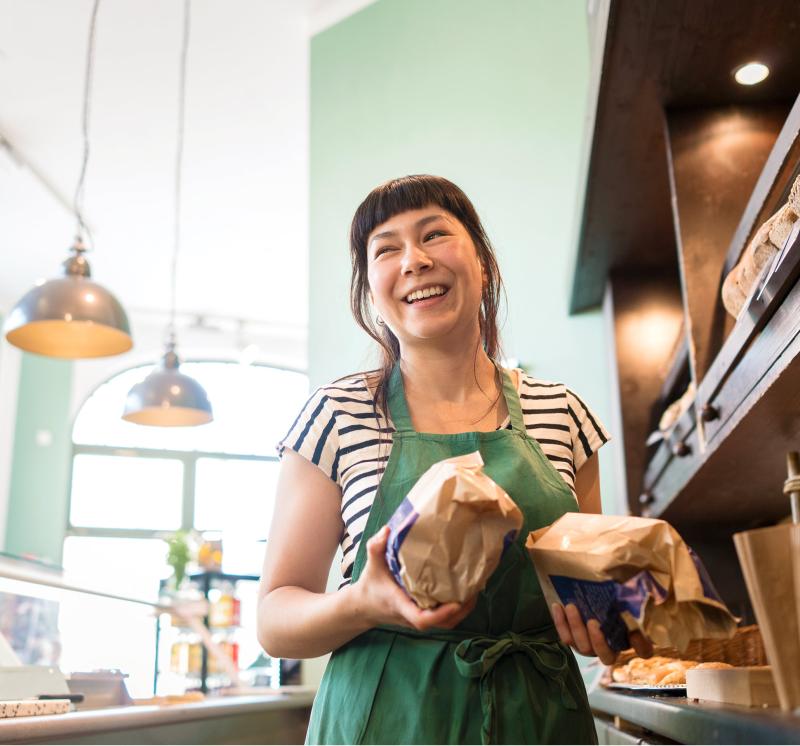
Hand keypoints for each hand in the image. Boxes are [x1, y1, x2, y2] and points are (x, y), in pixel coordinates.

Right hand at [353, 525, 477, 631]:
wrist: (364, 606)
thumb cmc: (370, 584)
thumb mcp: (372, 564)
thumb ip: (376, 547)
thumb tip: (388, 529)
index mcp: (401, 605)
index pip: (422, 619)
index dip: (441, 614)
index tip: (456, 603)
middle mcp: (413, 616)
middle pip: (443, 624)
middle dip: (462, 610)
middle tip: (475, 588)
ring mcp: (419, 619)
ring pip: (447, 624)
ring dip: (463, 610)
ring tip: (475, 589)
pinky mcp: (423, 616)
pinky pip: (444, 619)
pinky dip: (458, 610)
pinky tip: (465, 592)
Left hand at [551, 603, 652, 664]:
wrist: (585, 594)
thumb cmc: (610, 595)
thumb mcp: (623, 596)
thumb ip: (634, 600)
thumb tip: (644, 597)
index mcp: (629, 638)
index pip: (643, 650)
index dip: (641, 646)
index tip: (635, 634)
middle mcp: (611, 648)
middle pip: (606, 655)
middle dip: (598, 640)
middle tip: (592, 622)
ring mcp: (591, 647)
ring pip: (582, 647)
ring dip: (576, 627)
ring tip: (571, 607)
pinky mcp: (574, 641)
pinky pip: (565, 637)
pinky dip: (560, 623)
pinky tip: (557, 606)